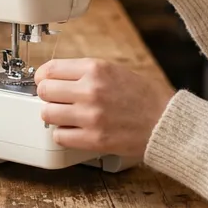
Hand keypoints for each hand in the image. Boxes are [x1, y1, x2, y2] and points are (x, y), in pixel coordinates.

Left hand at [35, 58, 175, 157]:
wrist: (164, 122)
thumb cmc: (143, 97)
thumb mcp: (114, 70)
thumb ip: (86, 72)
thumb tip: (57, 77)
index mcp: (95, 69)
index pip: (50, 69)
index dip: (43, 77)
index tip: (44, 82)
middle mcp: (90, 90)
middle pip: (44, 91)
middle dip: (47, 96)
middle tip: (55, 100)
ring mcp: (90, 115)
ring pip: (47, 114)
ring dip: (53, 116)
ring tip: (65, 116)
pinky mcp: (93, 138)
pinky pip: (60, 136)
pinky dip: (63, 134)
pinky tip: (74, 131)